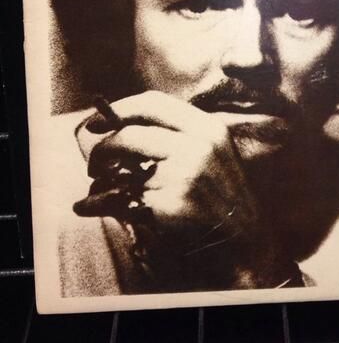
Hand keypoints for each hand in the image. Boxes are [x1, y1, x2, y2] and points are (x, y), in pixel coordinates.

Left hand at [74, 91, 295, 289]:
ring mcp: (186, 176)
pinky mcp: (173, 206)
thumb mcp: (211, 152)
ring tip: (96, 188)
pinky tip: (89, 206)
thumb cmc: (221, 194)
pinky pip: (121, 200)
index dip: (121, 110)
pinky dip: (97, 204)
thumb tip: (121, 124)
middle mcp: (198, 147)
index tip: (96, 123)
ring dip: (100, 181)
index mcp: (207, 128)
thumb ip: (177, 134)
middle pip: (131, 135)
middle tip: (96, 163)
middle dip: (103, 149)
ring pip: (122, 170)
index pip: (154, 103)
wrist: (246, 239)